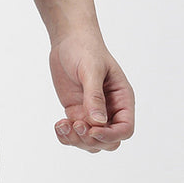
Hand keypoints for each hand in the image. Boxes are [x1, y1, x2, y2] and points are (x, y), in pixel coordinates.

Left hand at [49, 31, 134, 152]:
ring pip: (92, 142)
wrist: (68, 40)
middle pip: (109, 141)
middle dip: (92, 140)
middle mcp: (110, 110)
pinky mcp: (77, 112)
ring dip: (77, 140)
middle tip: (75, 125)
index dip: (111, 135)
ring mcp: (93, 113)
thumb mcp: (91, 69)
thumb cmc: (85, 48)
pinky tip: (58, 126)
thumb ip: (94, 95)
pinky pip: (75, 134)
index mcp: (122, 99)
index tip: (92, 131)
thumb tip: (98, 122)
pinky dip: (66, 136)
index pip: (125, 129)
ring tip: (63, 125)